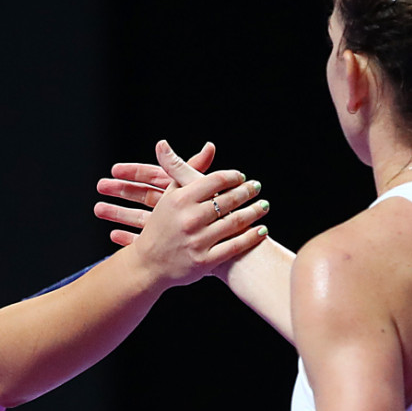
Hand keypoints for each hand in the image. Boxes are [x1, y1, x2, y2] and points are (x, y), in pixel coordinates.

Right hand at [98, 140, 267, 287]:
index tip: (241, 178)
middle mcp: (189, 219)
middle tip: (257, 188)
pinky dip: (251, 237)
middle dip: (247, 192)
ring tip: (263, 206)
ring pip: (235, 222)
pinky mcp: (204, 261)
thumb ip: (189, 170)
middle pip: (229, 200)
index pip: (216, 180)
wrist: (148, 264)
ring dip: (254, 212)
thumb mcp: (170, 196)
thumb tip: (209, 146)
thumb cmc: (161, 226)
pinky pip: (235, 246)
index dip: (233, 178)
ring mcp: (197, 241)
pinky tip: (261, 230)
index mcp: (180, 200)